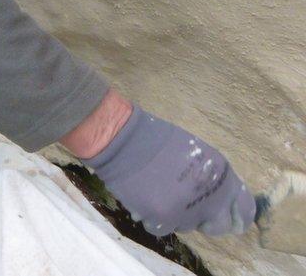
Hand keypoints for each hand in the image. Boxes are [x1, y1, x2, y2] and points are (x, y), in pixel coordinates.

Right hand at [83, 105, 255, 236]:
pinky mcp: (163, 217)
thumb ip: (213, 178)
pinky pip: (163, 229)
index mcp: (222, 175)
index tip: (230, 220)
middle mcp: (210, 195)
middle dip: (205, 221)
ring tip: (158, 192)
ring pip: (188, 227)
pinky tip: (144, 198)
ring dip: (176, 216)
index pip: (245, 209)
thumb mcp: (196, 152)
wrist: (122, 139)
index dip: (237, 217)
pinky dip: (153, 218)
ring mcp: (187, 209)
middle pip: (218, 226)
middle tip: (187, 207)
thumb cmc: (156, 140)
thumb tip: (223, 202)